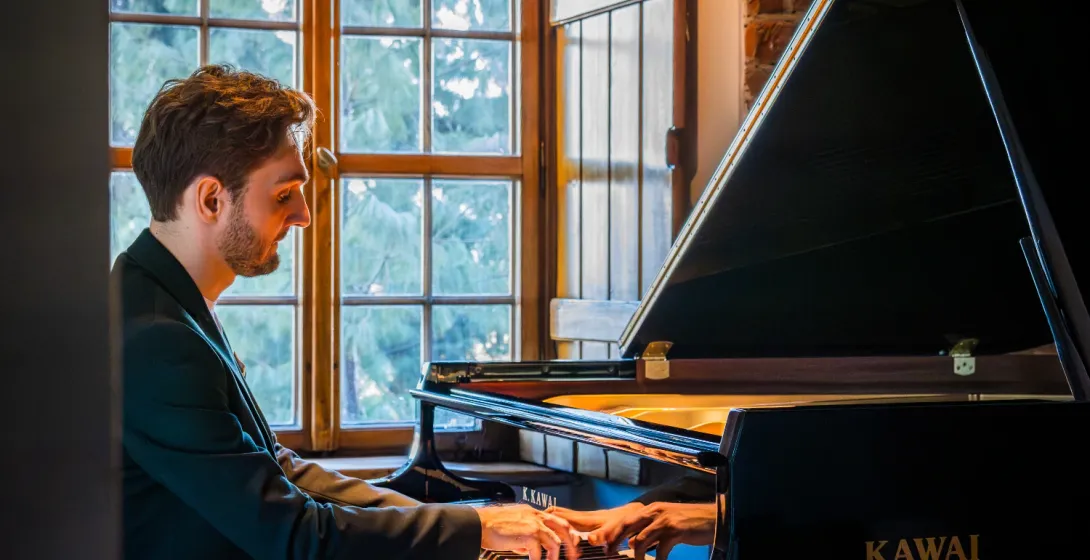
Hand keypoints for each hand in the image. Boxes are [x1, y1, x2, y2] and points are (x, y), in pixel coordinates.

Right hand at [477, 503, 580, 559]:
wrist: (479, 523)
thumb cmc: (491, 525)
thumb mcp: (513, 527)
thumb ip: (524, 536)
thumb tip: (530, 550)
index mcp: (533, 512)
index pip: (557, 520)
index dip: (567, 531)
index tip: (573, 542)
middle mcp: (535, 516)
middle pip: (563, 527)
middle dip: (571, 543)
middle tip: (574, 556)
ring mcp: (533, 524)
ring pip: (554, 542)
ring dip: (555, 557)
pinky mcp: (527, 535)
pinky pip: (538, 553)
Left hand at [548, 502, 715, 559]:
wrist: (711, 519)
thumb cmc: (688, 523)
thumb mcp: (665, 522)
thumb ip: (648, 529)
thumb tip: (632, 543)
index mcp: (650, 509)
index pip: (625, 520)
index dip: (611, 531)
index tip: (599, 542)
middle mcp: (654, 512)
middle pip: (626, 526)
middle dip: (613, 540)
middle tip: (607, 553)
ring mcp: (664, 521)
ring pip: (639, 540)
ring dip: (636, 555)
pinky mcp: (675, 531)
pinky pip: (659, 551)